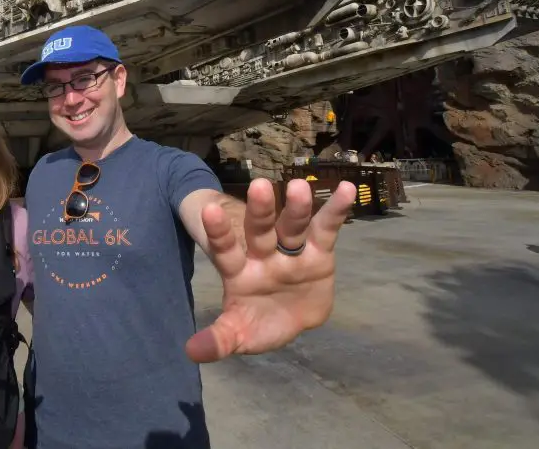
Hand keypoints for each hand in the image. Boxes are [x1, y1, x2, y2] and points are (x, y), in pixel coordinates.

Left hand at [185, 177, 355, 362]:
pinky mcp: (318, 252)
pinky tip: (347, 188)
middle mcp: (264, 255)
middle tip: (258, 186)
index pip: (226, 250)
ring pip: (292, 226)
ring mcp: (291, 250)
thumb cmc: (256, 320)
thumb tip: (191, 352)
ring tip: (298, 186)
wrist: (289, 317)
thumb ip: (219, 339)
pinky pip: (326, 228)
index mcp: (240, 271)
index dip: (219, 233)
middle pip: (259, 231)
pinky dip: (336, 210)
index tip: (209, 210)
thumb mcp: (238, 333)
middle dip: (259, 211)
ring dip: (296, 208)